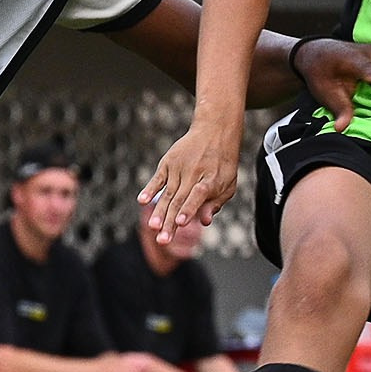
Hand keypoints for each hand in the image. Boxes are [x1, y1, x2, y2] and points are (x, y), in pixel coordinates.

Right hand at [138, 118, 242, 242]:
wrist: (214, 130)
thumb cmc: (222, 163)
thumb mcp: (228, 183)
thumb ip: (216, 203)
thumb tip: (205, 221)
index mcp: (210, 180)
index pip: (198, 197)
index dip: (189, 210)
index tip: (180, 223)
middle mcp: (193, 174)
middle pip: (180, 201)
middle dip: (170, 222)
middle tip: (163, 241)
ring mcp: (179, 168)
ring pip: (167, 194)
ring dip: (159, 212)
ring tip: (152, 227)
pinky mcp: (168, 163)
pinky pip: (157, 178)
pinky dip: (149, 189)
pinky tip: (142, 201)